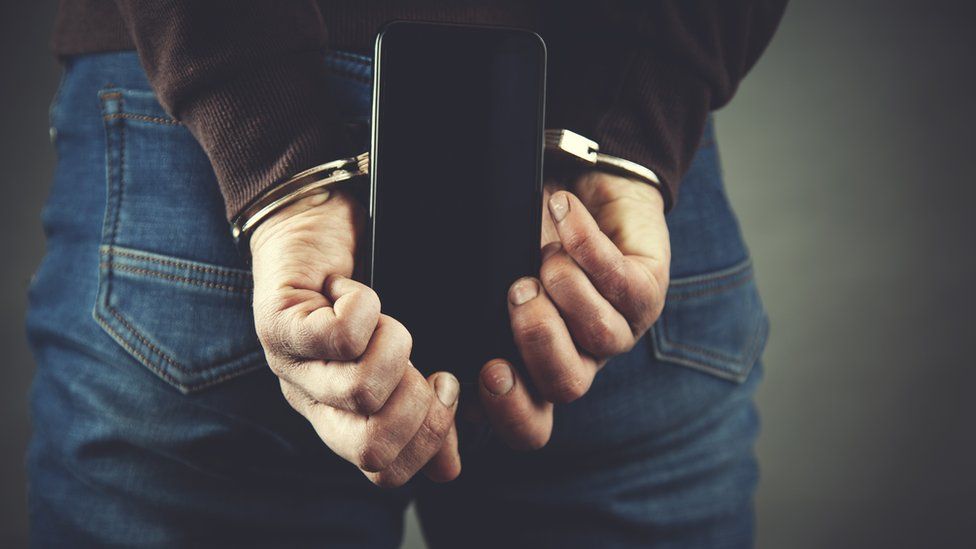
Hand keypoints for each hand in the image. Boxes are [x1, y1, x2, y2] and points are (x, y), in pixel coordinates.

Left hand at [250, 190, 460, 486]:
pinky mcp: (278, 323)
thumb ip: (426, 407)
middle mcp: (311, 400)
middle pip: (372, 448)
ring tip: (385, 316)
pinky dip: (366, 307)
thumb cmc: (370, 280)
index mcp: (342, 416)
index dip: (428, 441)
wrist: (313, 214)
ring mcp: (289, 365)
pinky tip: (357, 291)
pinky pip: (340, 336)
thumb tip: (449, 467)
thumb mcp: (405, 352)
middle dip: (419, 405)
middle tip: (423, 358)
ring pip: (361, 391)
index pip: (383, 470)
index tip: (445, 386)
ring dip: (395, 345)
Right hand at [477, 172, 669, 449]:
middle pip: (567, 387)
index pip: (527, 425)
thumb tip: (422, 324)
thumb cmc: (519, 230)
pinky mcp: (648, 289)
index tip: (487, 370)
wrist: (575, 175)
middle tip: (518, 292)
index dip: (507, 411)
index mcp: (535, 368)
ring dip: (567, 289)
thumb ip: (458, 305)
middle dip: (538, 340)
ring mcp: (620, 328)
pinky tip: (564, 212)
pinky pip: (622, 283)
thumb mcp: (482, 270)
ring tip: (545, 252)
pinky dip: (585, 243)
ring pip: (601, 337)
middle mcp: (580, 357)